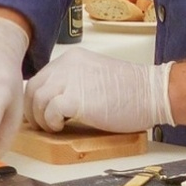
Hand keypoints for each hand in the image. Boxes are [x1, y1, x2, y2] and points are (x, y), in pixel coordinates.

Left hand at [24, 48, 173, 133]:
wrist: (152, 93)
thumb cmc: (131, 91)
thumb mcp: (94, 77)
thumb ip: (73, 83)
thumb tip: (53, 102)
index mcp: (72, 58)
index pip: (40, 78)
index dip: (35, 99)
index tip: (39, 113)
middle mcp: (67, 65)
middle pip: (33, 88)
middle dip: (33, 111)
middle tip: (42, 125)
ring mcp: (70, 80)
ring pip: (38, 100)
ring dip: (42, 119)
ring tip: (55, 127)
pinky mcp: (75, 99)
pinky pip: (50, 112)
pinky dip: (52, 123)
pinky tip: (63, 127)